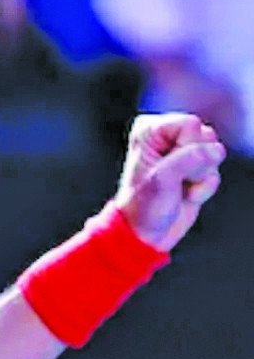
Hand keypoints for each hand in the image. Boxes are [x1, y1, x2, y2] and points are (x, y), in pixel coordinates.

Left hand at [114, 113, 227, 251]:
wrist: (146, 234)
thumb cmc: (144, 206)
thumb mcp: (162, 179)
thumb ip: (189, 159)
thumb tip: (214, 151)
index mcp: (150, 130)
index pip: (191, 124)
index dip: (186, 148)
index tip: (166, 168)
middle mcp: (167, 135)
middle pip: (206, 136)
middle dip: (196, 163)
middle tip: (174, 180)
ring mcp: (184, 151)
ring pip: (215, 153)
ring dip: (201, 177)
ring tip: (179, 187)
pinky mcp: (197, 167)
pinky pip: (216, 172)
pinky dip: (204, 188)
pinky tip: (186, 194)